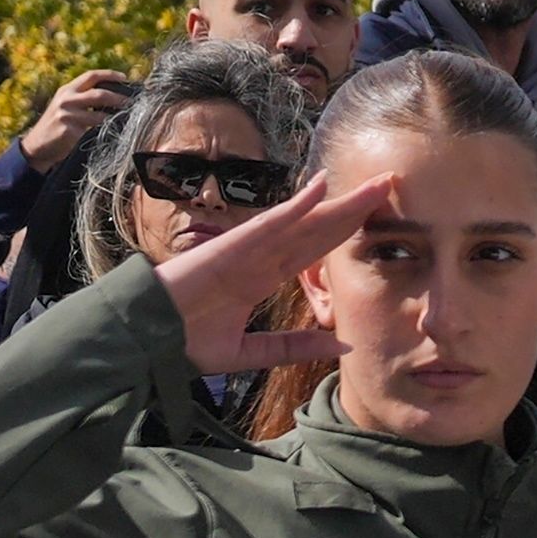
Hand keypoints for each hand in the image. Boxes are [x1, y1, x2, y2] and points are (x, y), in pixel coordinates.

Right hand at [17, 69, 132, 172]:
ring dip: (116, 118)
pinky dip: (107, 132)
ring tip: (129, 120)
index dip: (110, 74)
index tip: (125, 77)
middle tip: (133, 102)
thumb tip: (113, 95)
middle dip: (119, 98)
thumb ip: (82, 98)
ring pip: (100, 115)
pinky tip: (115, 133)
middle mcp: (66, 99)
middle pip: (99, 94)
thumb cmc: (57, 126)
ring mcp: (67, 115)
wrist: (37, 147)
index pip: (91, 75)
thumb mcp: (65, 106)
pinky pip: (94, 131)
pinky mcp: (69, 131)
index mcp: (67, 90)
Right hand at [153, 165, 393, 377]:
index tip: (378, 221)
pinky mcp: (233, 246)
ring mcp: (248, 249)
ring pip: (304, 220)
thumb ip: (293, 347)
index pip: (314, 251)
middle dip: (353, 210)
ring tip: (376, 184)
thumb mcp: (250, 353)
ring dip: (339, 201)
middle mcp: (261, 258)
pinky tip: (321, 187)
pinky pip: (271, 222)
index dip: (345, 234)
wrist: (146, 338)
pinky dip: (296, 205)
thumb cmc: (185, 342)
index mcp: (262, 279)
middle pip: (318, 229)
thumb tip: (342, 344)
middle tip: (390, 187)